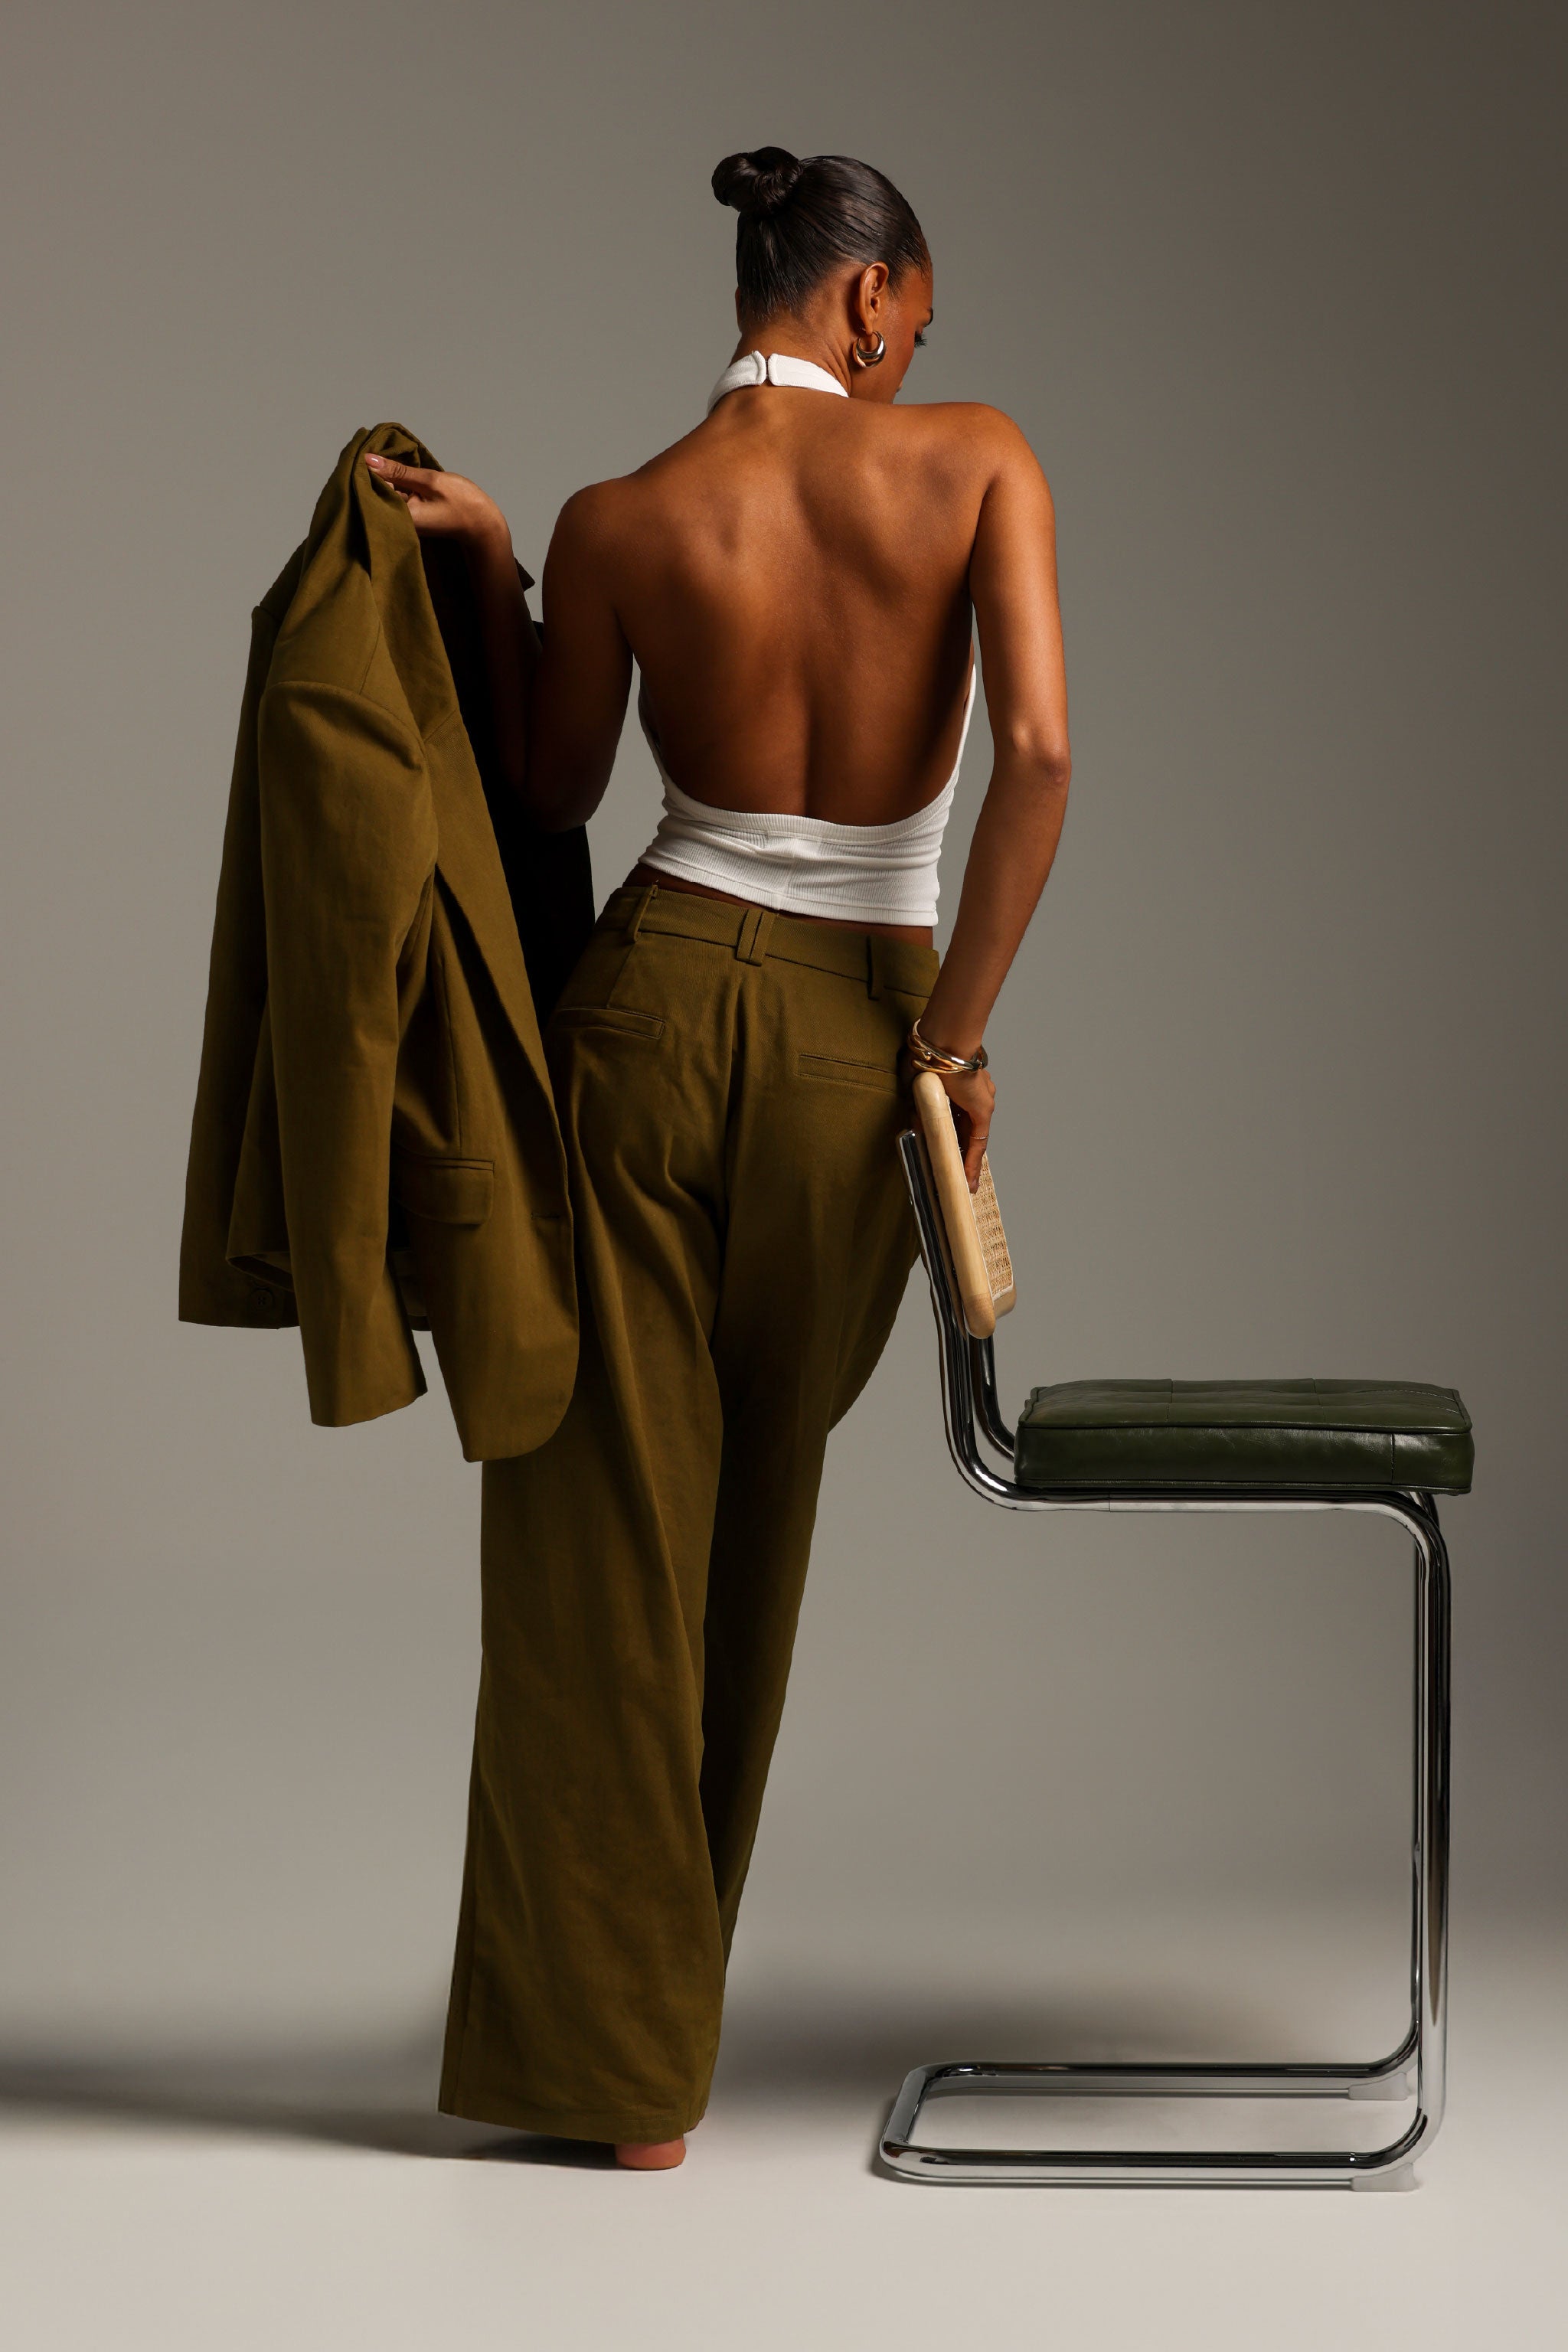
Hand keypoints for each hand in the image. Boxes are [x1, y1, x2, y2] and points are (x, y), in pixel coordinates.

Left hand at [362, 451, 508, 549]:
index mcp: (400, 517)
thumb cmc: (462, 504)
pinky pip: (395, 496)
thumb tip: (369, 460)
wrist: (482, 524)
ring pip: (385, 492)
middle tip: (376, 450)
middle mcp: (397, 522)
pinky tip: (399, 471)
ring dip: (385, 475)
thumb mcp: (429, 481)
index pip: (370, 489)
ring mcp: (403, 520)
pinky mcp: (410, 515)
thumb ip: (398, 471)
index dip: (367, 469)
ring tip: (388, 457)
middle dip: (373, 471)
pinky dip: (395, 483)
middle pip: (374, 492)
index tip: (367, 450)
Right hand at [900, 1050, 995, 1191]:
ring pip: (972, 1138)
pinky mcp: (983, 1110)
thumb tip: (914, 1123)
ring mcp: (980, 1102)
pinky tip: (967, 1177)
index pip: (956, 1121)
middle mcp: (972, 1096)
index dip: (953, 1140)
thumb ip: (917, 1106)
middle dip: (961, 1156)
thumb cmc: (926, 1057)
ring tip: (963, 1184)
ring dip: (966, 1162)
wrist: (943, 1043)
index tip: (951, 1157)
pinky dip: (972, 1160)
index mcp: (956, 1090)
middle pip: (966, 1133)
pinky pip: (978, 1141)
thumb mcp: (916, 1087)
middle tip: (960, 1179)